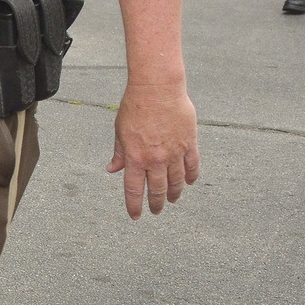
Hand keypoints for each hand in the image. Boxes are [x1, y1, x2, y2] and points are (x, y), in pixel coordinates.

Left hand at [107, 80, 199, 218]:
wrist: (157, 88)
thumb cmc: (135, 107)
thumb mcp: (120, 131)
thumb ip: (119, 153)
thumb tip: (112, 170)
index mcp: (135, 157)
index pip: (134, 190)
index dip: (134, 205)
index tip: (136, 216)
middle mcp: (155, 159)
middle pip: (157, 189)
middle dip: (156, 203)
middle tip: (156, 211)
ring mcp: (174, 153)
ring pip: (177, 181)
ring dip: (174, 193)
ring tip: (172, 199)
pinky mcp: (189, 144)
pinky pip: (193, 166)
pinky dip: (192, 176)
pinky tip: (190, 182)